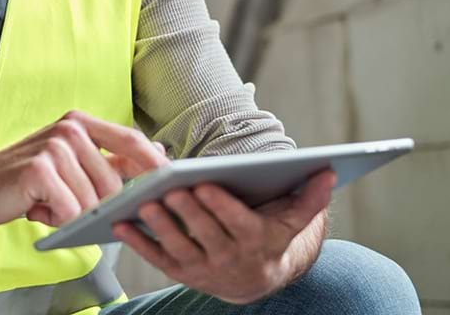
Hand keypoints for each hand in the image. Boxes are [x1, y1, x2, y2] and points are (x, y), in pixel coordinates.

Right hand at [0, 110, 169, 227]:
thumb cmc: (26, 180)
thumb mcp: (71, 162)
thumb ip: (111, 160)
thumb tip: (157, 154)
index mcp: (80, 123)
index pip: (132, 141)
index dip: (155, 164)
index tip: (175, 181)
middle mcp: (69, 129)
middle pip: (114, 183)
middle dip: (98, 206)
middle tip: (68, 207)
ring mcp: (55, 146)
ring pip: (92, 200)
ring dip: (73, 215)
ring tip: (48, 205)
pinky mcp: (40, 169)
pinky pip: (70, 210)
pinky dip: (58, 220)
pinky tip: (38, 210)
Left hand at [113, 169, 335, 303]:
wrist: (256, 279)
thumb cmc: (270, 235)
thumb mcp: (291, 219)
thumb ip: (309, 196)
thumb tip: (329, 170)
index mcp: (255, 240)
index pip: (238, 223)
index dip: (220, 205)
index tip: (205, 183)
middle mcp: (229, 257)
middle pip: (205, 233)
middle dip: (186, 210)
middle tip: (168, 188)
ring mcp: (203, 268)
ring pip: (178, 247)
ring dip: (160, 227)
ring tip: (144, 203)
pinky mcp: (181, 272)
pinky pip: (157, 259)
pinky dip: (138, 243)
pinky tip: (120, 224)